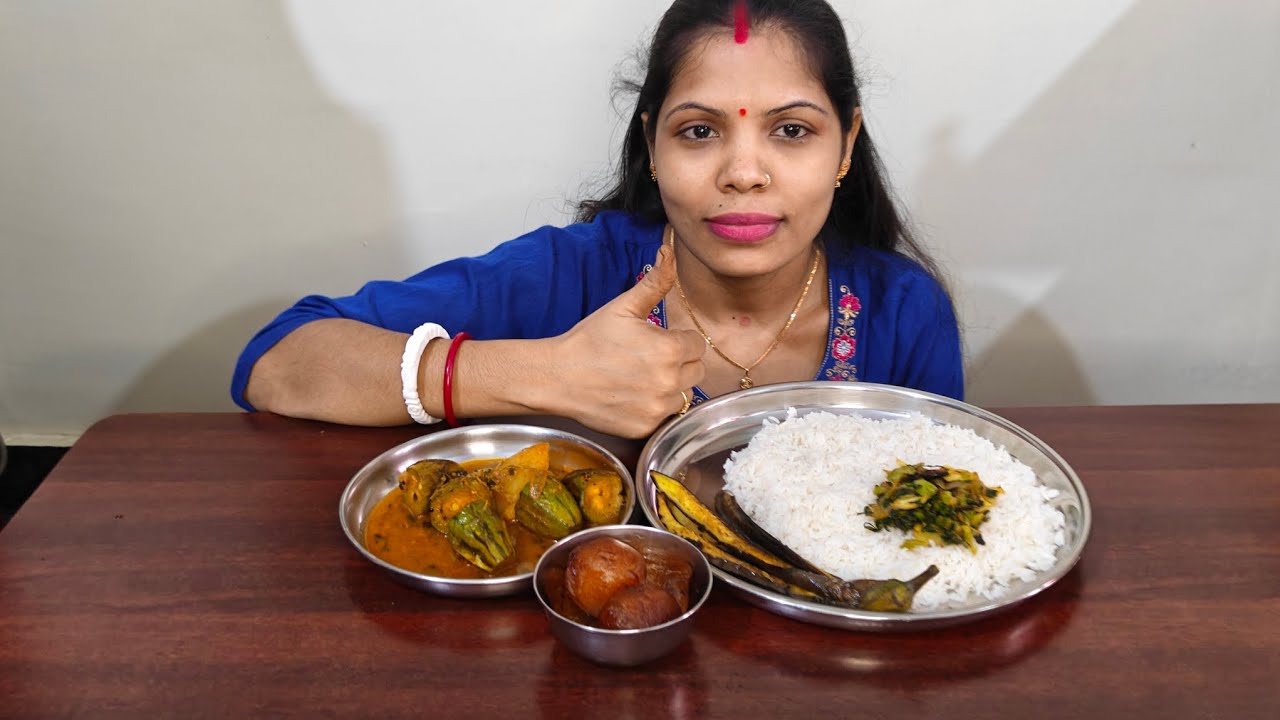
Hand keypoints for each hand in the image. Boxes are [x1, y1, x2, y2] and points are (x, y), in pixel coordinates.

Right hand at [541, 244, 705, 437]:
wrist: (558, 377)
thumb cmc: (590, 340)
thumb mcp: (623, 307)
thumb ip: (655, 282)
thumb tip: (669, 252)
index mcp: (669, 349)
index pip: (697, 345)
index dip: (678, 340)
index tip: (656, 341)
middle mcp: (669, 381)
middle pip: (696, 371)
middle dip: (678, 363)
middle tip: (648, 359)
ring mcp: (658, 407)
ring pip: (684, 395)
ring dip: (670, 387)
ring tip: (640, 378)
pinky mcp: (647, 427)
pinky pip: (666, 416)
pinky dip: (655, 407)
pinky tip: (633, 396)